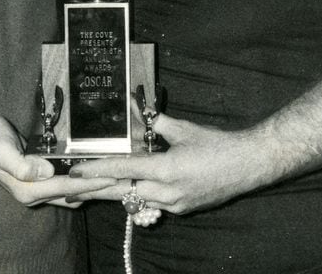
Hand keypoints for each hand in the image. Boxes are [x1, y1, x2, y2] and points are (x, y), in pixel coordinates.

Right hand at [0, 113, 113, 206]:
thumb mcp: (1, 149)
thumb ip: (20, 164)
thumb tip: (45, 172)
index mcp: (27, 189)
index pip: (66, 188)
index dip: (90, 184)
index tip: (112, 179)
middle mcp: (34, 193)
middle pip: (73, 194)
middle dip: (97, 189)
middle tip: (123, 182)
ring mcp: (37, 188)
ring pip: (71, 193)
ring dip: (92, 188)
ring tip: (115, 181)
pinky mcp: (39, 179)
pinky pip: (65, 186)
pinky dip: (81, 183)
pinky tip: (95, 175)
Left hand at [66, 112, 249, 214]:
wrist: (247, 166)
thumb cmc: (217, 144)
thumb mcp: (183, 129)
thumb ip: (157, 122)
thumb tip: (138, 111)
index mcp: (166, 170)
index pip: (124, 171)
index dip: (97, 170)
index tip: (76, 172)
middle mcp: (168, 193)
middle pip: (124, 192)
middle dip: (98, 188)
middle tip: (73, 188)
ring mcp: (175, 205)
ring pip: (137, 199)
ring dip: (120, 189)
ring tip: (100, 182)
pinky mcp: (183, 209)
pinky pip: (154, 203)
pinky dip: (141, 192)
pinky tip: (135, 183)